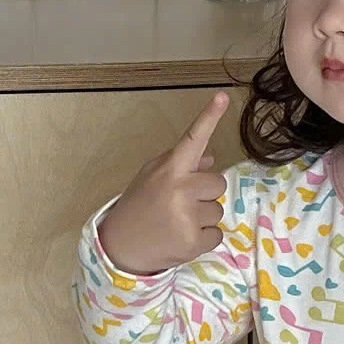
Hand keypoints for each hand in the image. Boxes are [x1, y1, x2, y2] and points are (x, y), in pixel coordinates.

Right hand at [96, 91, 229, 275]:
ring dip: (203, 216)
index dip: (209, 117)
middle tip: (182, 203)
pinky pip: (217, 234)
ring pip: (218, 210)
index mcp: (170, 169)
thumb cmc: (138, 207)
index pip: (193, 139)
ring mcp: (188, 216)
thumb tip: (210, 159)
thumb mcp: (151, 178)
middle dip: (205, 192)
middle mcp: (180, 189)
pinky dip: (204, 237)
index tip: (222, 96)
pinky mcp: (194, 241)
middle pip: (218, 182)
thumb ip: (179, 165)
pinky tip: (182, 237)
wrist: (120, 247)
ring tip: (178, 221)